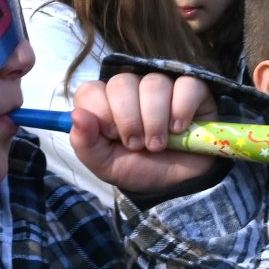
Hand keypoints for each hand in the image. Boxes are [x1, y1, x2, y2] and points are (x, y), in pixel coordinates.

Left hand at [71, 73, 217, 194]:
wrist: (176, 184)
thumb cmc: (138, 169)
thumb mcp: (105, 164)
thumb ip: (85, 142)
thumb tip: (76, 115)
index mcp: (104, 103)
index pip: (91, 90)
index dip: (101, 113)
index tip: (112, 136)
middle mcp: (131, 89)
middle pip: (121, 83)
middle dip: (129, 120)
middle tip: (137, 145)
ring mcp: (162, 85)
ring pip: (154, 84)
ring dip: (156, 121)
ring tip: (159, 144)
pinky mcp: (192, 89)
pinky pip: (186, 85)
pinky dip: (182, 109)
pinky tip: (180, 128)